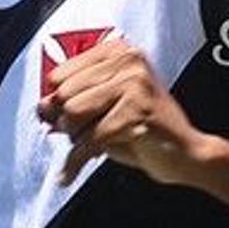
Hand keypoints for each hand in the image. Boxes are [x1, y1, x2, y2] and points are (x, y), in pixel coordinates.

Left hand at [40, 31, 220, 188]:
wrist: (186, 154)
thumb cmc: (143, 131)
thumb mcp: (102, 112)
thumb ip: (72, 104)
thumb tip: (42, 107)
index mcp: (119, 52)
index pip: (60, 75)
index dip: (57, 103)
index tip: (63, 119)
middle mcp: (128, 61)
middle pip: (65, 95)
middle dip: (67, 124)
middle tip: (85, 137)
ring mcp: (135, 84)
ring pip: (74, 114)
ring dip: (76, 139)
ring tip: (94, 145)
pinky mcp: (138, 111)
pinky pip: (89, 139)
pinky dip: (75, 162)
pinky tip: (69, 175)